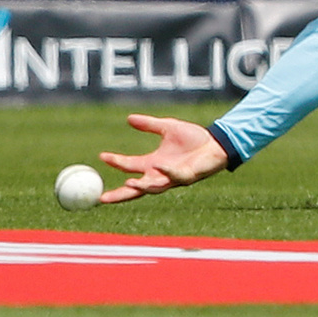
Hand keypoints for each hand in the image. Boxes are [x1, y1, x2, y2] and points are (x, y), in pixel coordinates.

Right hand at [98, 114, 228, 203]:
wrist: (216, 142)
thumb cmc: (194, 138)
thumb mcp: (168, 127)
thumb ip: (149, 125)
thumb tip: (129, 118)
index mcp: (153, 163)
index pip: (129, 166)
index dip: (116, 162)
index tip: (101, 156)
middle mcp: (160, 174)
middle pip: (135, 188)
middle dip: (119, 195)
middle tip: (102, 198)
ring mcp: (173, 178)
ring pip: (153, 188)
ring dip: (141, 187)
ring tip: (128, 183)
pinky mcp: (187, 177)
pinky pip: (174, 176)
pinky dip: (166, 173)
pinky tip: (158, 167)